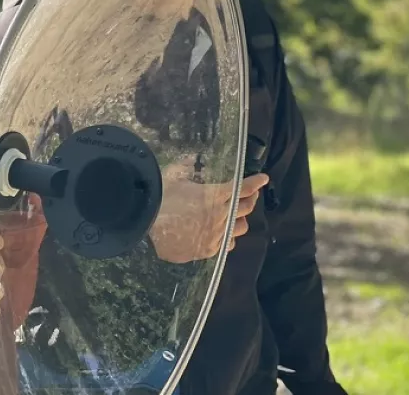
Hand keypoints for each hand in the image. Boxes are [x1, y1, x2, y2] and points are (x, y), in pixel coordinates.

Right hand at [149, 157, 268, 263]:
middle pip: (246, 208)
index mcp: (215, 194)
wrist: (144, 226)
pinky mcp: (209, 249)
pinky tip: (224, 233)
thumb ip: (185, 166)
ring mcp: (216, 234)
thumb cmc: (158, 197)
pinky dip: (229, 236)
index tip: (264, 179)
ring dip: (241, 218)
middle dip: (251, 198)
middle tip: (250, 195)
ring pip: (241, 227)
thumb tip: (191, 159)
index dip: (255, 182)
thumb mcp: (172, 175)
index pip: (243, 188)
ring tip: (236, 215)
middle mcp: (221, 215)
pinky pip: (228, 244)